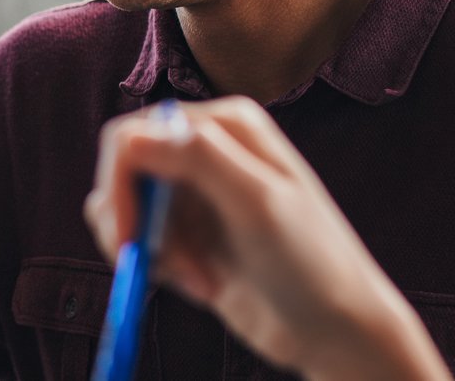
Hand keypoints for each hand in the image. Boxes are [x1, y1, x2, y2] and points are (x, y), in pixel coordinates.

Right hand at [86, 96, 450, 380]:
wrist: (335, 328)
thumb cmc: (312, 264)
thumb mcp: (258, 204)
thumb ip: (198, 158)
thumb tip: (132, 135)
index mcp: (225, 126)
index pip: (133, 136)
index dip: (119, 185)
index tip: (130, 238)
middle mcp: (206, 149)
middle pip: (122, 171)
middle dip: (130, 223)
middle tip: (145, 266)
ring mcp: (197, 193)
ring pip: (125, 209)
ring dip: (149, 252)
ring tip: (200, 281)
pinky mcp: (189, 234)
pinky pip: (141, 241)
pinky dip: (158, 268)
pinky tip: (203, 286)